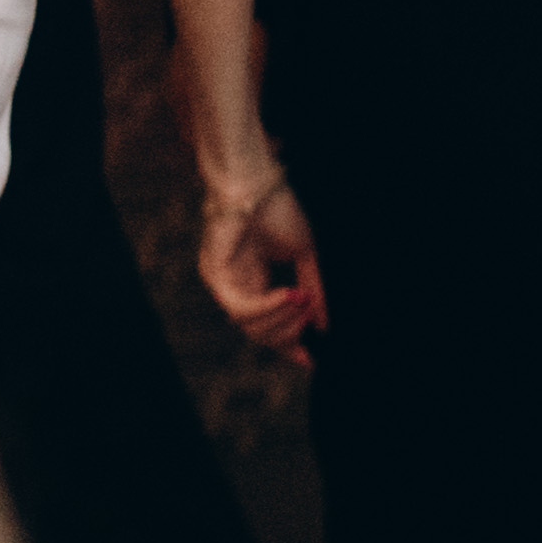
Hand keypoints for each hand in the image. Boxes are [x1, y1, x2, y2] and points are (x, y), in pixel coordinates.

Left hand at [196, 161, 324, 356]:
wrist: (255, 182)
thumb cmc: (277, 210)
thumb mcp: (305, 256)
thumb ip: (315, 292)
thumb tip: (324, 325)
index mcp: (253, 284)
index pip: (268, 328)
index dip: (289, 346)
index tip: (310, 360)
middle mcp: (235, 289)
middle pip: (261, 335)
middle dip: (292, 330)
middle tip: (312, 313)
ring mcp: (223, 285)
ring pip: (251, 327)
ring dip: (285, 318)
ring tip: (305, 299)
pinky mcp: (216, 276)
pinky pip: (243, 308)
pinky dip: (270, 306)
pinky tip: (291, 295)